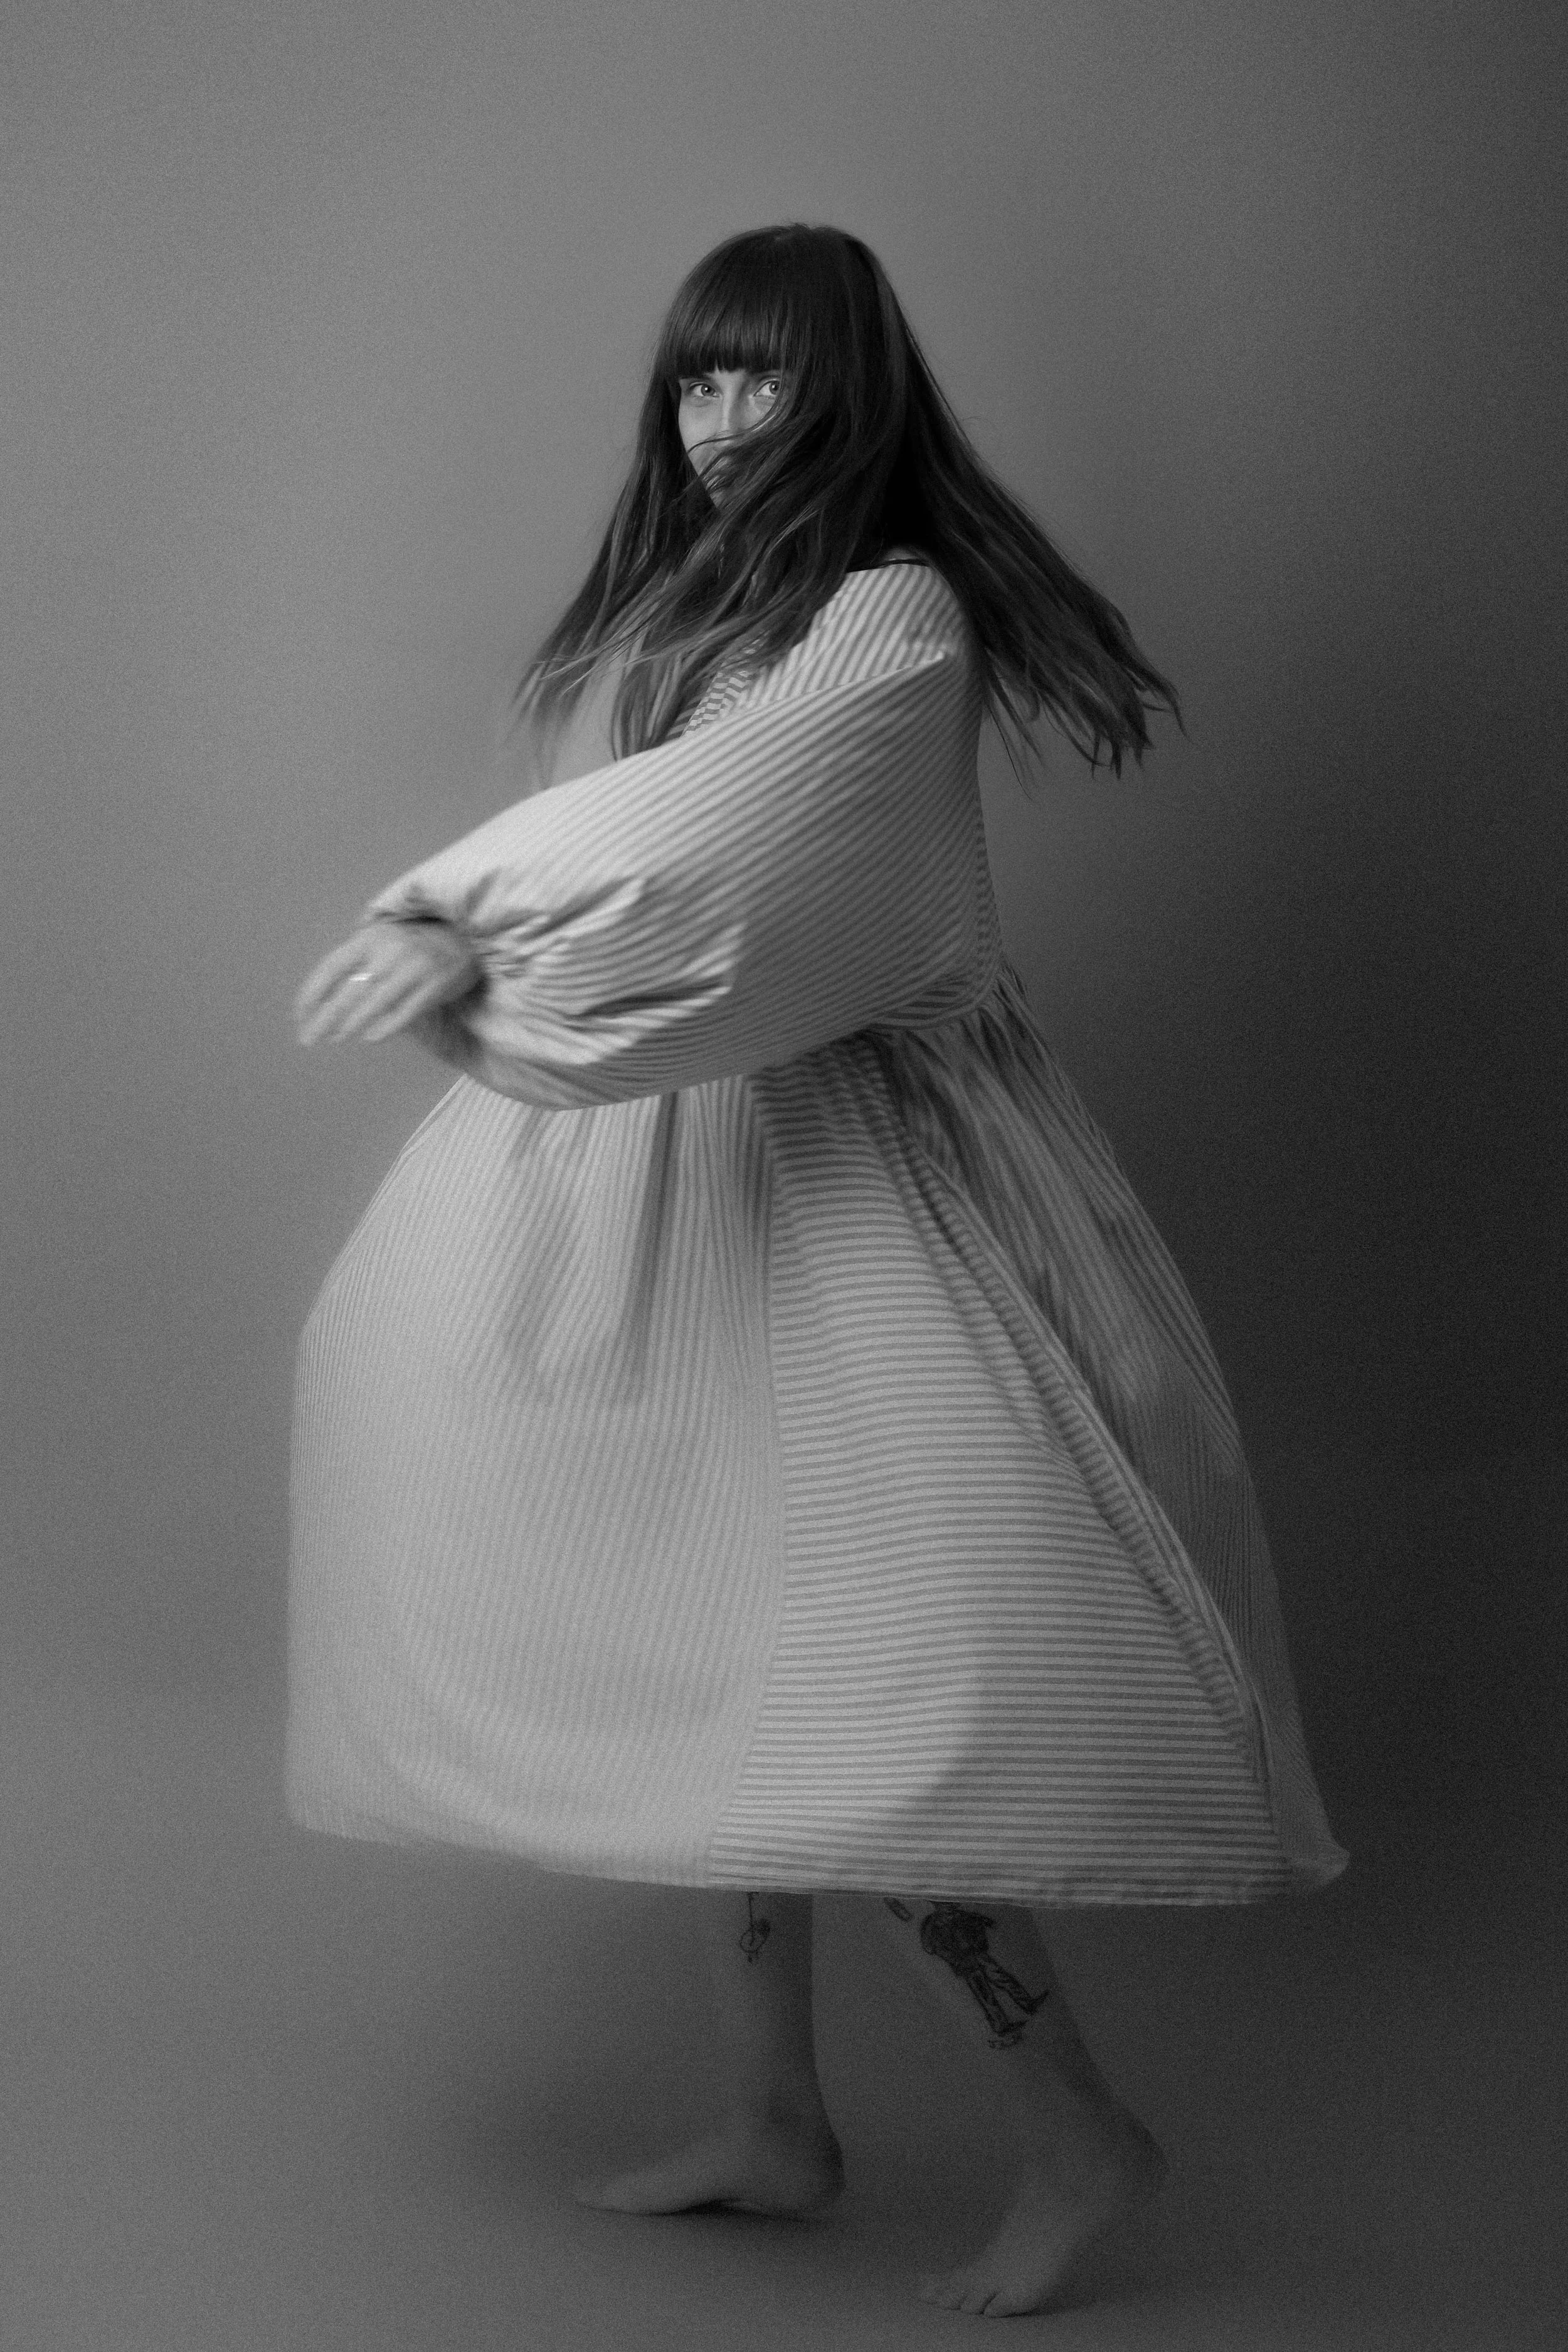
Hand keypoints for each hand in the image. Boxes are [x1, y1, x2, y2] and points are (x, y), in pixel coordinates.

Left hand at [294, 918, 481, 1046]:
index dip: (311, 994)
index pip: (330, 968)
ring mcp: (413, 969)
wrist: (464, 936)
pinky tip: (370, 1037)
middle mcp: (388, 952)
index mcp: (369, 938)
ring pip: (374, 1004)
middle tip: (308, 1039)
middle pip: (348, 992)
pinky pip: (404, 1013)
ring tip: (335, 1037)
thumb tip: (323, 1001)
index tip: (299, 1016)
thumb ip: (356, 964)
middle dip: (324, 1019)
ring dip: (350, 1025)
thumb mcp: (380, 941)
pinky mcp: (434, 986)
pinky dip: (386, 1027)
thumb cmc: (412, 943)